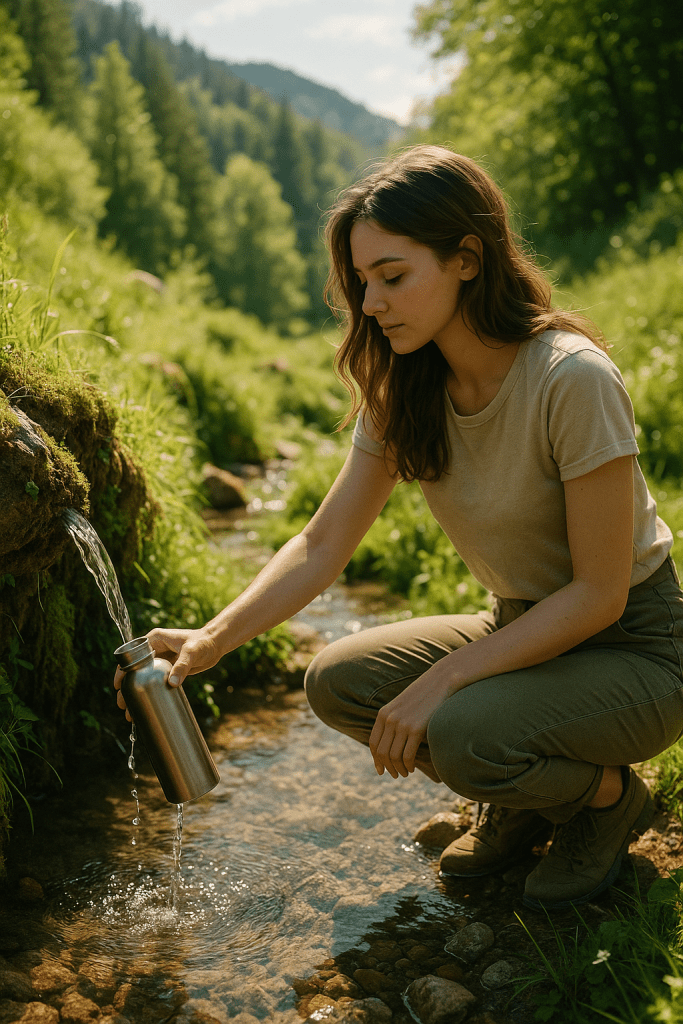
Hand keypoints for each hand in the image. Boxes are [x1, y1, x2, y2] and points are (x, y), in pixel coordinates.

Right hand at [113, 627, 222, 719]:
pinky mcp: (168, 669)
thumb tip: (172, 683)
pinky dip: (149, 693)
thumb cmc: (203, 643)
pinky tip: (145, 707)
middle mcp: (155, 649)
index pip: (132, 655)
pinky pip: (155, 682)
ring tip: (130, 713)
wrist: (216, 644)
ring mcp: (161, 660)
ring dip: (136, 693)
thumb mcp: (192, 652)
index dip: (122, 670)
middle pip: (135, 670)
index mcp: (154, 640)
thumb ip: (182, 666)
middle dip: (127, 688)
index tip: (118, 685)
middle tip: (122, 705)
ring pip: (143, 678)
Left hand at [368, 664, 454, 778]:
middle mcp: (389, 719)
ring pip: (393, 756)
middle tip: (395, 775)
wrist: (441, 681)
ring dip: (398, 769)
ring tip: (405, 773)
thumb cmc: (425, 694)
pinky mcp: (416, 729)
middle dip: (387, 767)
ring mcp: (402, 724)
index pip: (373, 743)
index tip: (380, 770)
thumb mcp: (404, 705)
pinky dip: (408, 765)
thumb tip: (393, 739)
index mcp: (384, 713)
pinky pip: (407, 755)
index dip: (376, 759)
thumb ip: (395, 719)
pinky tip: (412, 767)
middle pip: (381, 752)